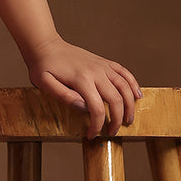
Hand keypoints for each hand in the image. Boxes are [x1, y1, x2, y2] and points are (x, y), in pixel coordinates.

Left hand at [25, 35, 142, 139]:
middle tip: (113, 132)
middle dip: (117, 119)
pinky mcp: (104, 62)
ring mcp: (102, 66)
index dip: (97, 125)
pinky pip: (124, 72)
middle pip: (116, 99)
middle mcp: (96, 72)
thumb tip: (83, 107)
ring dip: (130, 105)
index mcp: (81, 80)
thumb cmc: (43, 66)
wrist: (46, 45)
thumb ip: (63, 96)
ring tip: (128, 119)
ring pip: (124, 86)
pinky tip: (137, 95)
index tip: (93, 135)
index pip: (97, 108)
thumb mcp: (44, 83)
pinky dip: (133, 84)